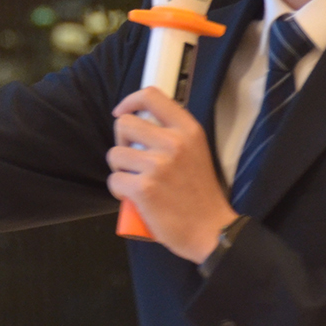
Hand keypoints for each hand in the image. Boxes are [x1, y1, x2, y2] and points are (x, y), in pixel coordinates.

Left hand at [107, 88, 238, 262]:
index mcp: (188, 129)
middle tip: (133, 159)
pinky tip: (133, 198)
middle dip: (122, 142)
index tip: (122, 113)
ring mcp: (158, 165)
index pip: (151, 95)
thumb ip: (173, 134)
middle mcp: (174, 142)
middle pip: (124, 124)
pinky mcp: (144, 188)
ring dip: (119, 169)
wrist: (211, 230)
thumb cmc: (200, 194)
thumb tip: (140, 124)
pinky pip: (114, 180)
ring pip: (115, 154)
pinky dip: (119, 191)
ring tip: (135, 181)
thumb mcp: (196, 151)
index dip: (130, 102)